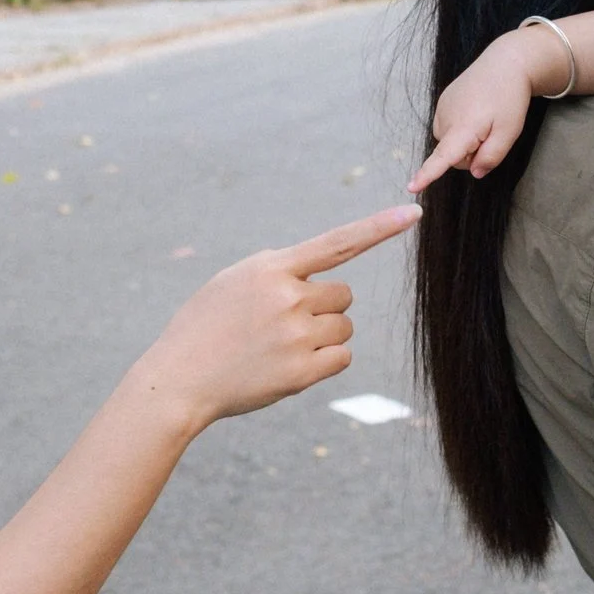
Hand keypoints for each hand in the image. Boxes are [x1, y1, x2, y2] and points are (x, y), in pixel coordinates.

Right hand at [131, 205, 419, 427]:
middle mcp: (288, 297)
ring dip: (324, 335)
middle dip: (324, 307)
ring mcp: (296, 336)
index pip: (336, 243)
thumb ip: (276, 270)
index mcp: (271, 268)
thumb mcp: (233, 281)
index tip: (415, 214)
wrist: (178, 379)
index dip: (378, 228)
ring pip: (344, 327)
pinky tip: (289, 365)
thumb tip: (316, 273)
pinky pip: (341, 357)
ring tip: (281, 346)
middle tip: (284, 324)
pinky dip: (324, 362)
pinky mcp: (301, 373)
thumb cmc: (205, 327)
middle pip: (344, 295)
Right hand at [410, 31, 554, 190]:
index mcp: (463, 127)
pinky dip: (461, 127)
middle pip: (453, 156)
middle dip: (471, 153)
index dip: (427, 174)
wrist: (505, 63)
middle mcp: (446, 118)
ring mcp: (442, 108)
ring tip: (485, 118)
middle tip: (492, 132)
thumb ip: (492, 157)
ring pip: (450, 142)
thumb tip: (475, 172)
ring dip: (466, 140)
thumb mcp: (509, 132)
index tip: (411, 187)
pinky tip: (476, 111)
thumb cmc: (509, 98)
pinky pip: (448, 128)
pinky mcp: (442, 102)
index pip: (443, 157)